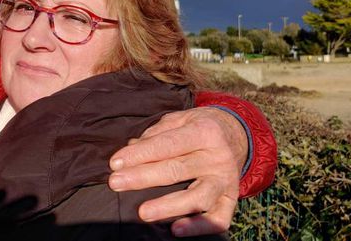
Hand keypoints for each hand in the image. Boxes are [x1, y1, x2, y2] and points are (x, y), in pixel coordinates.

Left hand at [107, 107, 247, 236]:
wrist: (236, 135)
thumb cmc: (197, 128)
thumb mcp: (179, 120)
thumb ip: (156, 133)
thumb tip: (130, 148)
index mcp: (204, 131)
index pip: (167, 144)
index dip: (140, 154)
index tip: (114, 163)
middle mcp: (218, 156)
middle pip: (177, 170)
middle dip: (143, 177)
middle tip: (115, 183)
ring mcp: (225, 180)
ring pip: (198, 197)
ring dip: (169, 206)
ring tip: (143, 213)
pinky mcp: (230, 200)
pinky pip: (219, 219)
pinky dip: (199, 227)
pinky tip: (175, 230)